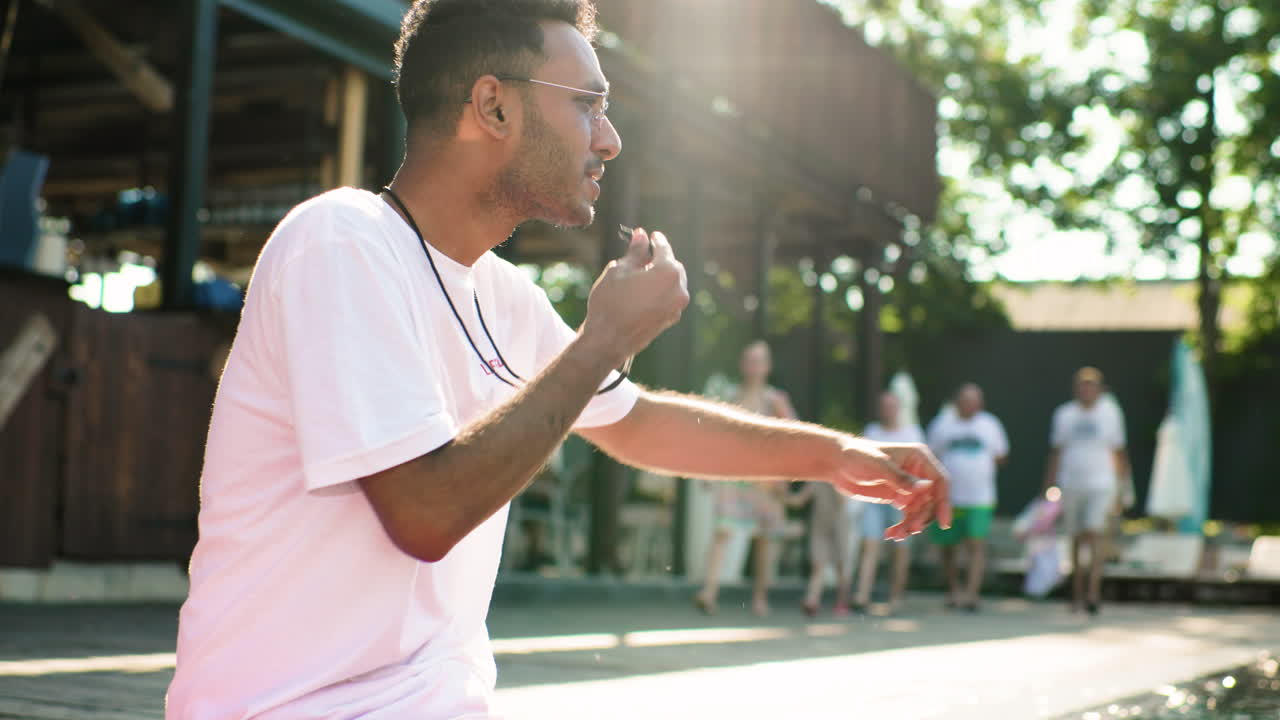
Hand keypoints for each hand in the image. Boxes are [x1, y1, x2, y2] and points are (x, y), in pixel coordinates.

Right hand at [581, 227, 688, 363]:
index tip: (651, 235)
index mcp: (668, 272)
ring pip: (672, 283)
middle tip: (643, 255)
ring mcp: (676, 307)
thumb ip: (635, 251)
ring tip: (640, 275)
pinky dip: (659, 291)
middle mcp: (679, 290)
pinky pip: (669, 298)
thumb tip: (641, 234)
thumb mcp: (620, 270)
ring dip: (659, 276)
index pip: (664, 249)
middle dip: (659, 259)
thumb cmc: (611, 302)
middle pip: (672, 266)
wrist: (608, 340)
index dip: (656, 240)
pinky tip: (642, 292)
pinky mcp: (670, 319)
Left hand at [828, 438, 950, 540]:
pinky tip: (891, 534)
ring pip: (920, 512)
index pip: (940, 482)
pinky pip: (908, 516)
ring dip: (911, 525)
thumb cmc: (857, 456)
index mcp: (919, 458)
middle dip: (922, 518)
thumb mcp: (879, 466)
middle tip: (911, 530)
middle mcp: (918, 473)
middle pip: (931, 501)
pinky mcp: (899, 498)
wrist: (837, 463)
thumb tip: (927, 486)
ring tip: (896, 535)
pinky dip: (903, 527)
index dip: (944, 502)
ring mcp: (909, 487)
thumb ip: (901, 478)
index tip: (944, 524)